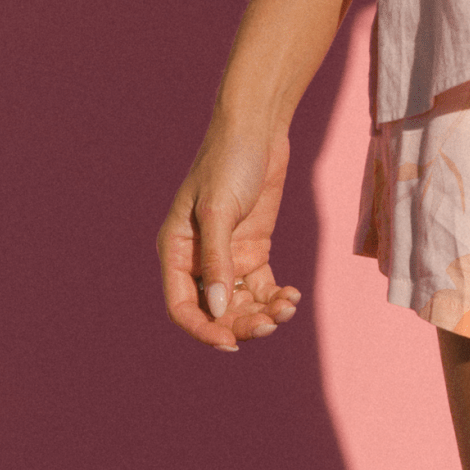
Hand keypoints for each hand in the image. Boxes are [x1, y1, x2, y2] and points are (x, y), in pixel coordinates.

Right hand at [158, 119, 301, 352]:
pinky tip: (292, 296)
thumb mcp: (219, 209)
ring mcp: (228, 255)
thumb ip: (218, 260)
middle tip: (269, 325)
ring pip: (240, 303)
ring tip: (287, 308)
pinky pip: (261, 286)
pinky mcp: (254, 248)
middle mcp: (200, 259)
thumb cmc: (229, 161)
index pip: (182, 305)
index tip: (230, 342)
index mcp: (177, 251)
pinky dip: (275, 297)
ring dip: (262, 313)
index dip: (203, 328)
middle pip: (215, 310)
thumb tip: (218, 310)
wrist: (259, 127)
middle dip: (240, 323)